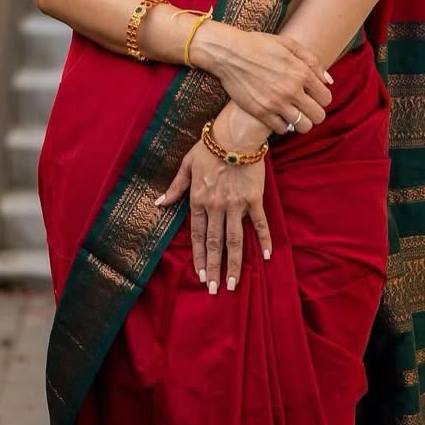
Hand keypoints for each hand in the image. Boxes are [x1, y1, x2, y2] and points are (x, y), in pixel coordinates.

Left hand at [154, 127, 271, 292]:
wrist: (235, 135)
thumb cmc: (209, 147)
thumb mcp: (186, 165)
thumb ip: (175, 187)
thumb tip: (159, 203)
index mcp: (198, 200)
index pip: (197, 235)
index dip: (199, 257)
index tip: (201, 276)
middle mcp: (216, 206)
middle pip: (215, 243)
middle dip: (215, 269)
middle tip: (217, 289)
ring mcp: (236, 205)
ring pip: (234, 240)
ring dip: (235, 263)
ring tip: (234, 283)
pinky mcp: (253, 199)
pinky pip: (259, 223)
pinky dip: (263, 240)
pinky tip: (266, 257)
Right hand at [194, 21, 332, 134]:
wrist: (228, 53)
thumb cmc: (258, 45)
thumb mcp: (288, 45)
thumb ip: (312, 61)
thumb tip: (328, 81)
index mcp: (301, 72)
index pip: (326, 98)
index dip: (321, 99)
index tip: (312, 96)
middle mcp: (292, 90)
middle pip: (319, 116)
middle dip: (315, 113)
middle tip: (305, 108)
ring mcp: (276, 103)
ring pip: (303, 127)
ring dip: (301, 122)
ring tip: (293, 114)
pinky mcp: (261, 112)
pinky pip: (282, 129)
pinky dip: (283, 125)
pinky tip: (278, 115)